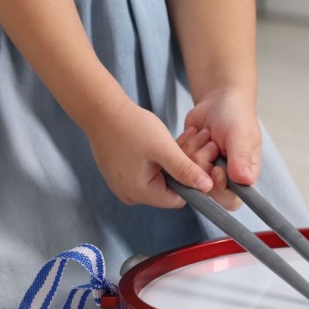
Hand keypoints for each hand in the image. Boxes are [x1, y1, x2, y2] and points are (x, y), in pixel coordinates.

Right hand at [86, 103, 212, 207]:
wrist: (101, 110)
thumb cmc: (131, 127)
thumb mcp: (164, 149)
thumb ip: (185, 170)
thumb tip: (207, 187)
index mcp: (140, 193)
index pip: (179, 198)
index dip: (192, 179)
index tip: (200, 156)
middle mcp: (130, 194)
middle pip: (171, 187)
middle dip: (186, 165)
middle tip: (199, 139)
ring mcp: (124, 184)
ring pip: (162, 176)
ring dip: (176, 158)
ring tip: (188, 135)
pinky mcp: (122, 173)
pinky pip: (150, 170)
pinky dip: (161, 157)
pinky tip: (168, 140)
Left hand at [183, 86, 260, 209]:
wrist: (218, 100)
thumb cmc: (236, 116)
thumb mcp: (242, 134)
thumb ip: (242, 158)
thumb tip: (245, 180)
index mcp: (242, 176)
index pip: (231, 200)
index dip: (219, 189)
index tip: (215, 169)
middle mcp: (223, 178)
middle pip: (204, 189)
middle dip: (202, 164)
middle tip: (212, 145)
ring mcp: (203, 170)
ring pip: (186, 176)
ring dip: (193, 151)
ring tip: (205, 135)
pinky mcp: (187, 162)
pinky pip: (174, 163)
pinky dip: (182, 146)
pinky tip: (194, 134)